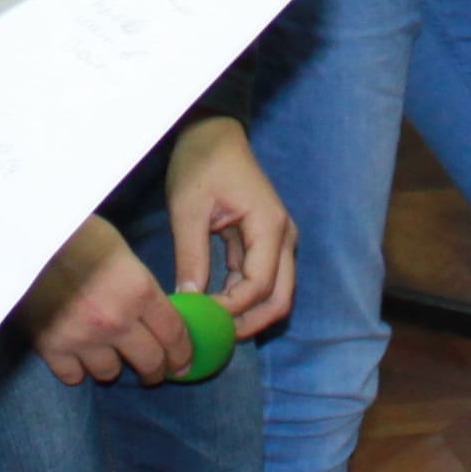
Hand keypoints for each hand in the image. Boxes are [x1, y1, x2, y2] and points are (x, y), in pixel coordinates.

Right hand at [20, 217, 188, 384]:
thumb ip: (139, 287)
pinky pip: (73, 376)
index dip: (183, 353)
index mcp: (139, 291)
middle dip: (155, 370)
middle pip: (149, 362)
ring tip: (107, 356)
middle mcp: (117, 320)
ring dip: (112, 366)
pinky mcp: (52, 347)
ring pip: (110, 373)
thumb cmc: (75, 232)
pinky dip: (76, 369)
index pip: (174, 334)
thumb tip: (153, 313)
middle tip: (153, 371)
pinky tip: (76, 357)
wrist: (24, 236)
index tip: (184, 363)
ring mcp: (84, 337)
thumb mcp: (121, 252)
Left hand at [163, 115, 297, 334]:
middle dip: (250, 324)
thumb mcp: (188, 209)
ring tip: (210, 327)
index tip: (201, 319)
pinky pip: (259, 280)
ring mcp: (277, 240)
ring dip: (246, 314)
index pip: (259, 285)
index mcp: (269, 226)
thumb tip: (188, 300)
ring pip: (274, 294)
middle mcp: (282, 237)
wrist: (213, 133)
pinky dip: (240, 297)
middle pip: (280, 298)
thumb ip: (191, 255)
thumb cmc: (201, 163)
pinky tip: (212, 306)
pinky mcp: (264, 242)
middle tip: (214, 339)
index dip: (232, 309)